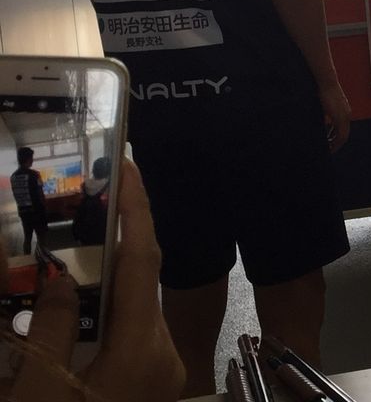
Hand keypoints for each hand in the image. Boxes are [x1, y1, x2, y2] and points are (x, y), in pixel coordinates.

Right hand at [6, 159, 183, 401]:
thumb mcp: (37, 393)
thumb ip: (50, 329)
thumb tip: (58, 278)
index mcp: (143, 348)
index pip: (143, 258)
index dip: (135, 207)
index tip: (127, 164)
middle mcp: (160, 357)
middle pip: (137, 283)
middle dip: (112, 241)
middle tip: (83, 201)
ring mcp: (155, 378)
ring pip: (128, 313)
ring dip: (99, 283)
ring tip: (70, 246)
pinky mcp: (141, 393)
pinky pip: (121, 341)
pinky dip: (98, 318)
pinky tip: (70, 306)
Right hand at [318, 79, 351, 151]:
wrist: (326, 82)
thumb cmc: (323, 91)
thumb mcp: (326, 106)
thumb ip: (327, 116)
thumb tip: (325, 123)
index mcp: (345, 112)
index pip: (343, 129)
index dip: (337, 137)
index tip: (331, 143)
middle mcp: (347, 115)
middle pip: (344, 134)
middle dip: (337, 143)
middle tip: (330, 150)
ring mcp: (345, 116)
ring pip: (343, 136)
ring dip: (336, 144)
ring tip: (329, 149)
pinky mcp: (340, 117)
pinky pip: (340, 133)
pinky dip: (335, 140)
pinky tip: (329, 144)